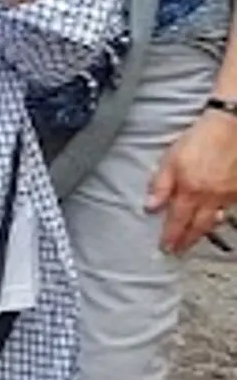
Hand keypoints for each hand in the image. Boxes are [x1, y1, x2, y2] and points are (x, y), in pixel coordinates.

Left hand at [148, 108, 236, 255]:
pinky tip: (214, 219)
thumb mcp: (171, 159)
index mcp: (190, 191)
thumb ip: (160, 185)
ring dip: (203, 232)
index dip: (171, 237)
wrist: (232, 128)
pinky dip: (220, 217)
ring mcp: (228, 196)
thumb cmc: (198, 140)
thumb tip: (150, 208)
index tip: (166, 249)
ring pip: (215, 220)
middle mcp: (211, 198)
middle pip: (198, 227)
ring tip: (193, 240)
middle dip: (187, 241)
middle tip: (179, 251)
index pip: (177, 221)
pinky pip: (229, 210)